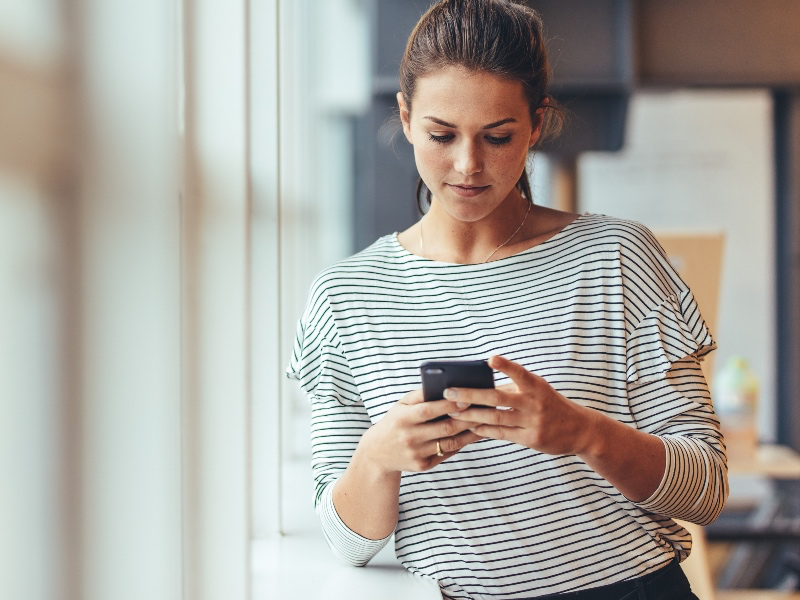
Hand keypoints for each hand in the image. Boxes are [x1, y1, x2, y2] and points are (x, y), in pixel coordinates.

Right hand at [360, 388, 483, 473]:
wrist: (377, 453)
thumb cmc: (394, 422)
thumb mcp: (401, 405)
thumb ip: (421, 395)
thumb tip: (446, 384)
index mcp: (403, 418)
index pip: (429, 410)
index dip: (449, 405)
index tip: (467, 398)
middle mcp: (410, 437)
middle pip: (445, 428)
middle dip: (467, 419)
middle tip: (486, 409)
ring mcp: (417, 454)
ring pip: (451, 443)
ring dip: (471, 433)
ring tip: (486, 422)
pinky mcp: (423, 466)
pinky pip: (447, 453)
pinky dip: (462, 444)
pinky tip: (474, 435)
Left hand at [445, 355, 598, 455]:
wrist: (580, 430)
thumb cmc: (550, 404)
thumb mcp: (538, 390)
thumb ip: (514, 387)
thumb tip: (481, 385)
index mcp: (536, 386)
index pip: (519, 373)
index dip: (505, 366)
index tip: (490, 359)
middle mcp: (534, 403)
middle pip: (497, 397)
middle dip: (470, 395)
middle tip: (449, 392)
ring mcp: (532, 422)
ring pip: (495, 418)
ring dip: (471, 415)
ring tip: (452, 411)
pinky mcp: (531, 439)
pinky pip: (501, 434)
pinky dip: (484, 429)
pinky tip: (470, 426)